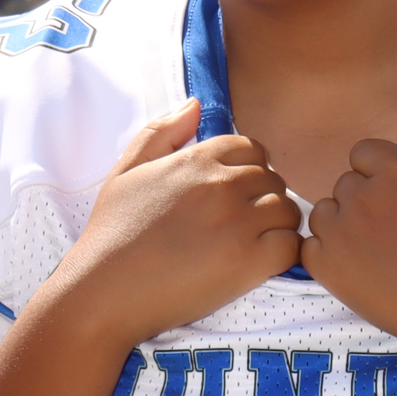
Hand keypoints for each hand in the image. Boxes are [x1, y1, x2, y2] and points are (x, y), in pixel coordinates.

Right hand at [38, 102, 302, 346]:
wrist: (104, 292)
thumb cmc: (112, 233)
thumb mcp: (126, 171)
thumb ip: (161, 132)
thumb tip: (196, 104)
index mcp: (196, 160)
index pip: (251, 148)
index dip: (249, 169)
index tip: (235, 194)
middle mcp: (221, 185)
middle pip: (272, 179)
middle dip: (262, 197)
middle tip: (242, 224)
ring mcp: (238, 223)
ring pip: (288, 210)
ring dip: (277, 225)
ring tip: (253, 243)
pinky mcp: (249, 262)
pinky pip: (292, 245)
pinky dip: (285, 253)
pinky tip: (262, 263)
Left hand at [303, 91, 396, 353]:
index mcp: (395, 171)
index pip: (364, 152)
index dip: (381, 173)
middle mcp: (361, 196)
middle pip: (345, 183)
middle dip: (365, 200)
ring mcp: (341, 234)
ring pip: (325, 213)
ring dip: (343, 225)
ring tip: (377, 251)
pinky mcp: (328, 270)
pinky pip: (310, 248)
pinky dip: (327, 255)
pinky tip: (358, 268)